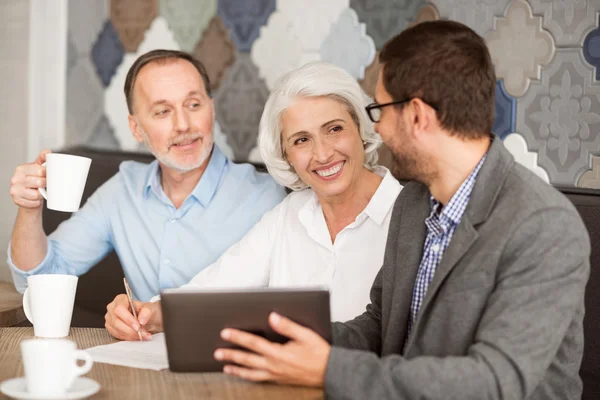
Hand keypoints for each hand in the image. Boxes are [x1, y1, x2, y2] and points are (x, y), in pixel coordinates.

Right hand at [9, 149, 50, 209]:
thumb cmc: (34, 180)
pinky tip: (35, 198)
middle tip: (44, 184)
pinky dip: (37, 202)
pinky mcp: (17, 200)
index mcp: (21, 169)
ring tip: (39, 191)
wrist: (27, 195)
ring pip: (37, 194)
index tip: (48, 175)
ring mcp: (15, 190)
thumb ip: (42, 158)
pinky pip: (34, 203)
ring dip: (41, 194)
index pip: (40, 171)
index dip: (48, 174)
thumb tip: (47, 152)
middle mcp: (15, 179)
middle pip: (40, 182)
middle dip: (45, 184)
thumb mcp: (37, 167)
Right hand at [105, 294, 162, 340]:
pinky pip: (118, 335)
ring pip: (117, 330)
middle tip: (143, 333)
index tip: (137, 327)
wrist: (146, 319)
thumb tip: (141, 319)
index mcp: (120, 299)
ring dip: (131, 335)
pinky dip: (129, 338)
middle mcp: (112, 308)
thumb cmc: (145, 311)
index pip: (119, 309)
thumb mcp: (150, 308)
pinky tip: (137, 336)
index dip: (128, 319)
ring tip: (143, 335)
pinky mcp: (111, 328)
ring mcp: (110, 319)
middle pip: (117, 321)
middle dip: (131, 330)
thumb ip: (147, 311)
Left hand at [214, 312, 330, 386]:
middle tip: (217, 352)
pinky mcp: (279, 380)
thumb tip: (273, 317)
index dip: (238, 337)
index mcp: (278, 354)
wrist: (330, 372)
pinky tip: (244, 374)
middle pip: (247, 359)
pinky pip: (259, 379)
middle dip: (231, 354)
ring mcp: (276, 375)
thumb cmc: (319, 354)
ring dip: (236, 369)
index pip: (253, 343)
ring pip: (251, 373)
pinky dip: (248, 377)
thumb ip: (288, 326)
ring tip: (225, 366)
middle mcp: (274, 366)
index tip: (225, 333)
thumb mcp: (306, 335)